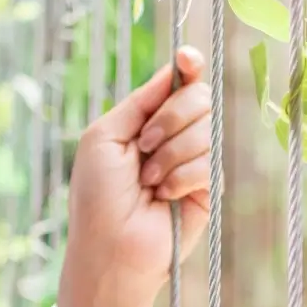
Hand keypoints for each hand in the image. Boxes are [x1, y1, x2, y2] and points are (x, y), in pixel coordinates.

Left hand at [58, 48, 213, 306]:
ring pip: (207, 130)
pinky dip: (181, 178)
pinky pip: (209, 162)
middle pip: (200, 98)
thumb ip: (140, 101)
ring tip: (148, 181)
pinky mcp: (208, 189)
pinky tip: (164, 197)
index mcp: (147, 120)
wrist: (110, 247)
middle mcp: (174, 136)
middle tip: (143, 146)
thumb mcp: (105, 136)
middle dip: (170, 118)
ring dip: (170, 154)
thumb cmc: (97, 195)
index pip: (179, 82)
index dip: (188, 65)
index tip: (187, 59)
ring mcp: (194, 161)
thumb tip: (174, 68)